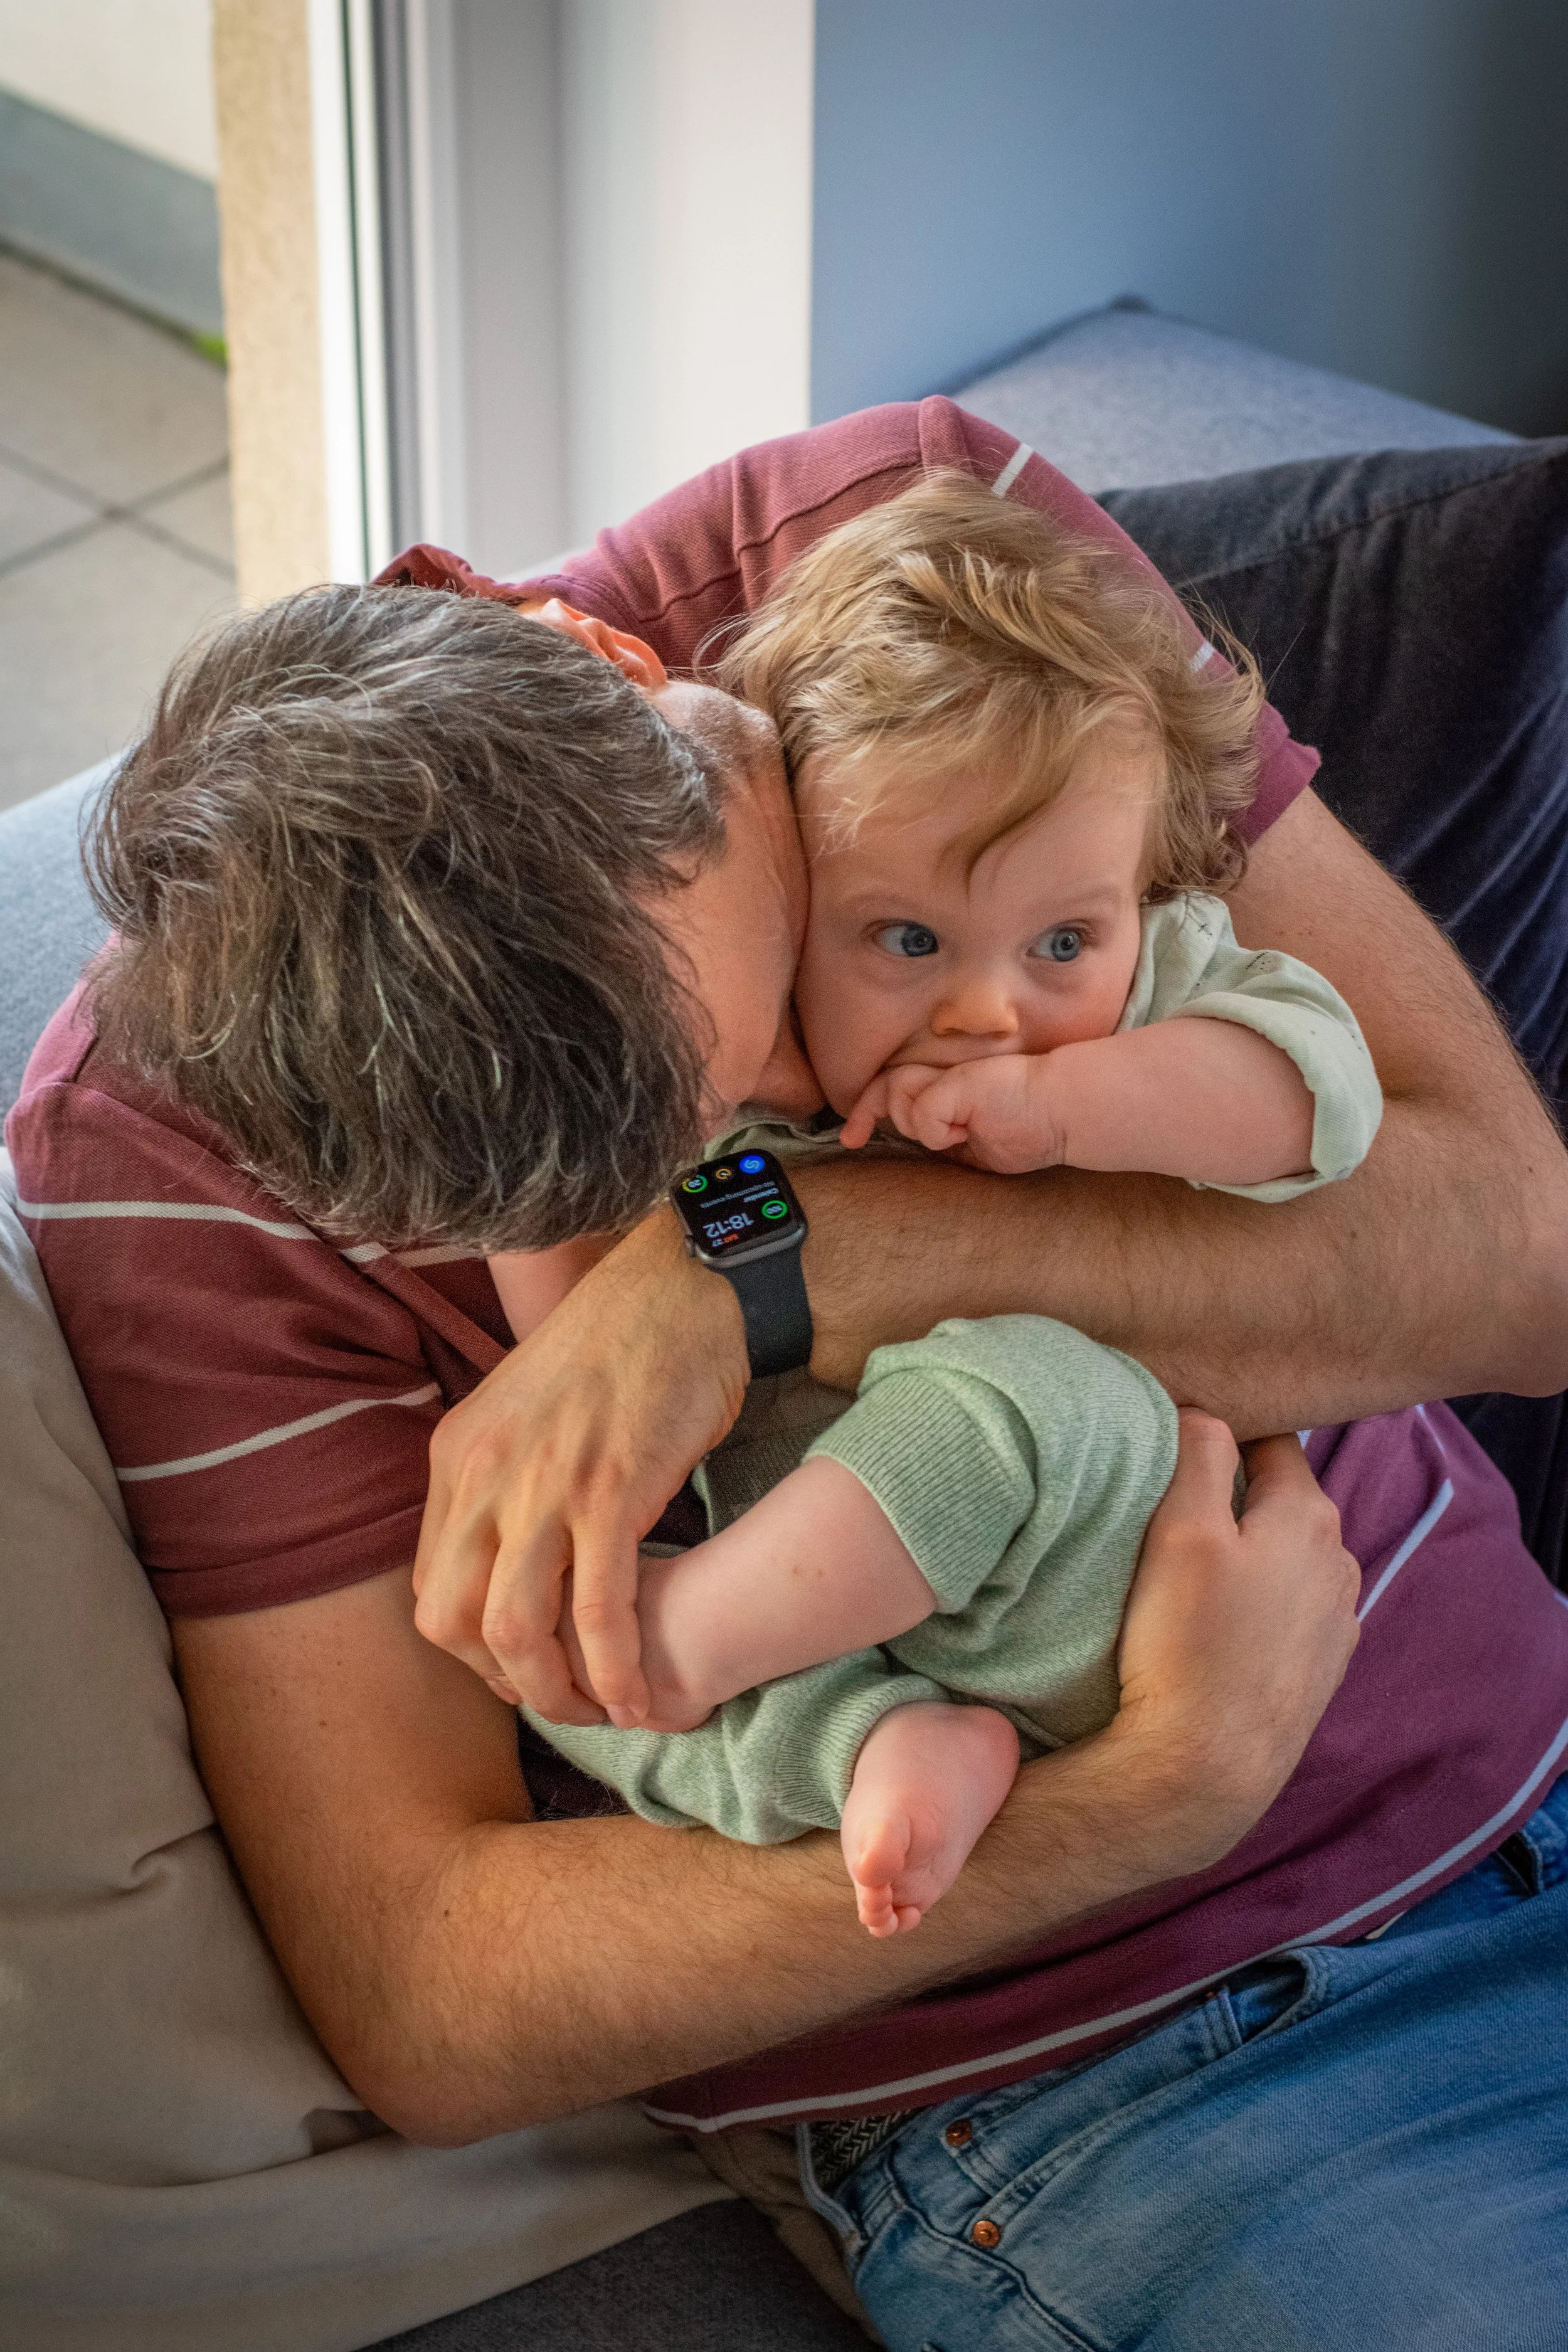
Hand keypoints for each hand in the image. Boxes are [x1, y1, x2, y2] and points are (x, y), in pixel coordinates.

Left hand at [412, 1208, 747, 1726]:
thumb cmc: (618, 1347)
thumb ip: (506, 1480)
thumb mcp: (526, 1412)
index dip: (473, 1654)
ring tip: (603, 1713)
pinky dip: (613, 1667)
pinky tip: (638, 1695)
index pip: (431, 1592)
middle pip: (456, 1624)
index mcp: (457, 1459)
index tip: (524, 1673)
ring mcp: (544, 1484)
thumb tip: (517, 1558)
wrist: (679, 1283)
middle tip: (562, 1703)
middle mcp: (485, 1476)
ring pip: (517, 1630)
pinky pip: (596, 1608)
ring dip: (558, 1692)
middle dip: (508, 1686)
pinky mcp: (611, 1489)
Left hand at [840, 1055, 1064, 1170]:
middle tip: (855, 1137)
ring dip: (921, 1125)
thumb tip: (916, 1139)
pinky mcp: (956, 1085)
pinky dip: (940, 1133)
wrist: (1067, 1109)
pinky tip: (967, 1132)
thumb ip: (946, 1133)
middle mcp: (943, 1074)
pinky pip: (923, 1117)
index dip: (868, 1107)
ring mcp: (949, 1077)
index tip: (852, 1138)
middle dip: (867, 1112)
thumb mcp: (978, 1139)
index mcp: (948, 1087)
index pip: (895, 1087)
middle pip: (887, 1086)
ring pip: (899, 1098)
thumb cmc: (1034, 1125)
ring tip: (959, 1132)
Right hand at [1107, 1411, 1360, 1868]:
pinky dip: (1258, 1602)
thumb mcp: (1179, 1528)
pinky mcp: (1320, 1672)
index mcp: (1310, 1516)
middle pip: (1281, 1498)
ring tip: (1189, 1568)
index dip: (1221, 1431)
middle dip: (1234, 1491)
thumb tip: (1205, 1410)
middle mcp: (1340, 1562)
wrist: (1204, 1774)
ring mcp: (1336, 1622)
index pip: (1270, 1440)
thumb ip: (1196, 1451)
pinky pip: (1287, 1609)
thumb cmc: (1186, 1646)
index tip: (1171, 1442)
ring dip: (1248, 1550)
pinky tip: (1217, 1625)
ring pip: (1286, 1556)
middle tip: (1168, 1502)